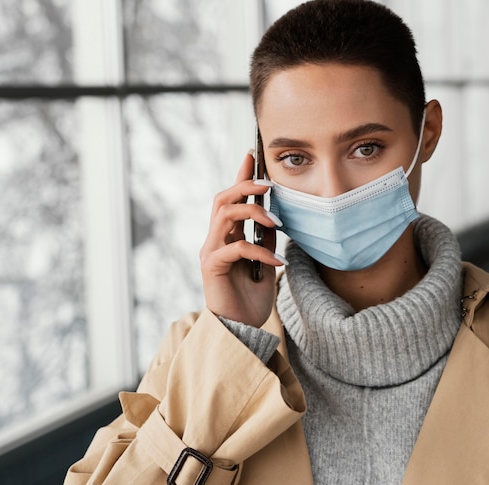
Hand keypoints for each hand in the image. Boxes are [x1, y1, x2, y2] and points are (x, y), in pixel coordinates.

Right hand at [199, 152, 285, 327]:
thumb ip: (265, 240)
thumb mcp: (265, 263)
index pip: (231, 200)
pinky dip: (260, 250)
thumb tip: (274, 217)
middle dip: (244, 185)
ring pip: (225, 215)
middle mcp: (214, 240)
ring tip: (277, 221)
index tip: (252, 156)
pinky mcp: (212, 267)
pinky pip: (236, 247)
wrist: (243, 330)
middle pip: (222, 199)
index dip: (240, 177)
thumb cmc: (251, 300)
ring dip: (253, 212)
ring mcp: (211, 252)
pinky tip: (277, 262)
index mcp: (226, 237)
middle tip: (268, 184)